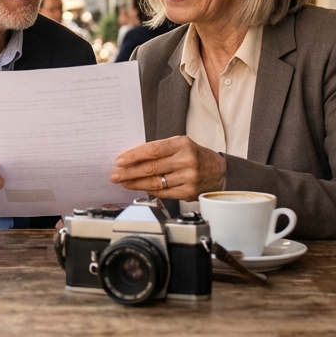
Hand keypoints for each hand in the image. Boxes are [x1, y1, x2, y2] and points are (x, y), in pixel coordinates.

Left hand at [110, 136, 226, 200]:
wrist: (220, 172)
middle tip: (115, 175)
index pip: (152, 150)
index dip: (133, 156)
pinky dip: (149, 190)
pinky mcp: (188, 192)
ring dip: (135, 183)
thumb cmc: (196, 156)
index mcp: (182, 144)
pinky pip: (163, 192)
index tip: (119, 161)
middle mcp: (186, 160)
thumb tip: (133, 158)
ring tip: (123, 182)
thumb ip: (160, 150)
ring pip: (155, 182)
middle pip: (151, 168)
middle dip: (129, 172)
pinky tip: (139, 188)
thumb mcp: (181, 145)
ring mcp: (188, 177)